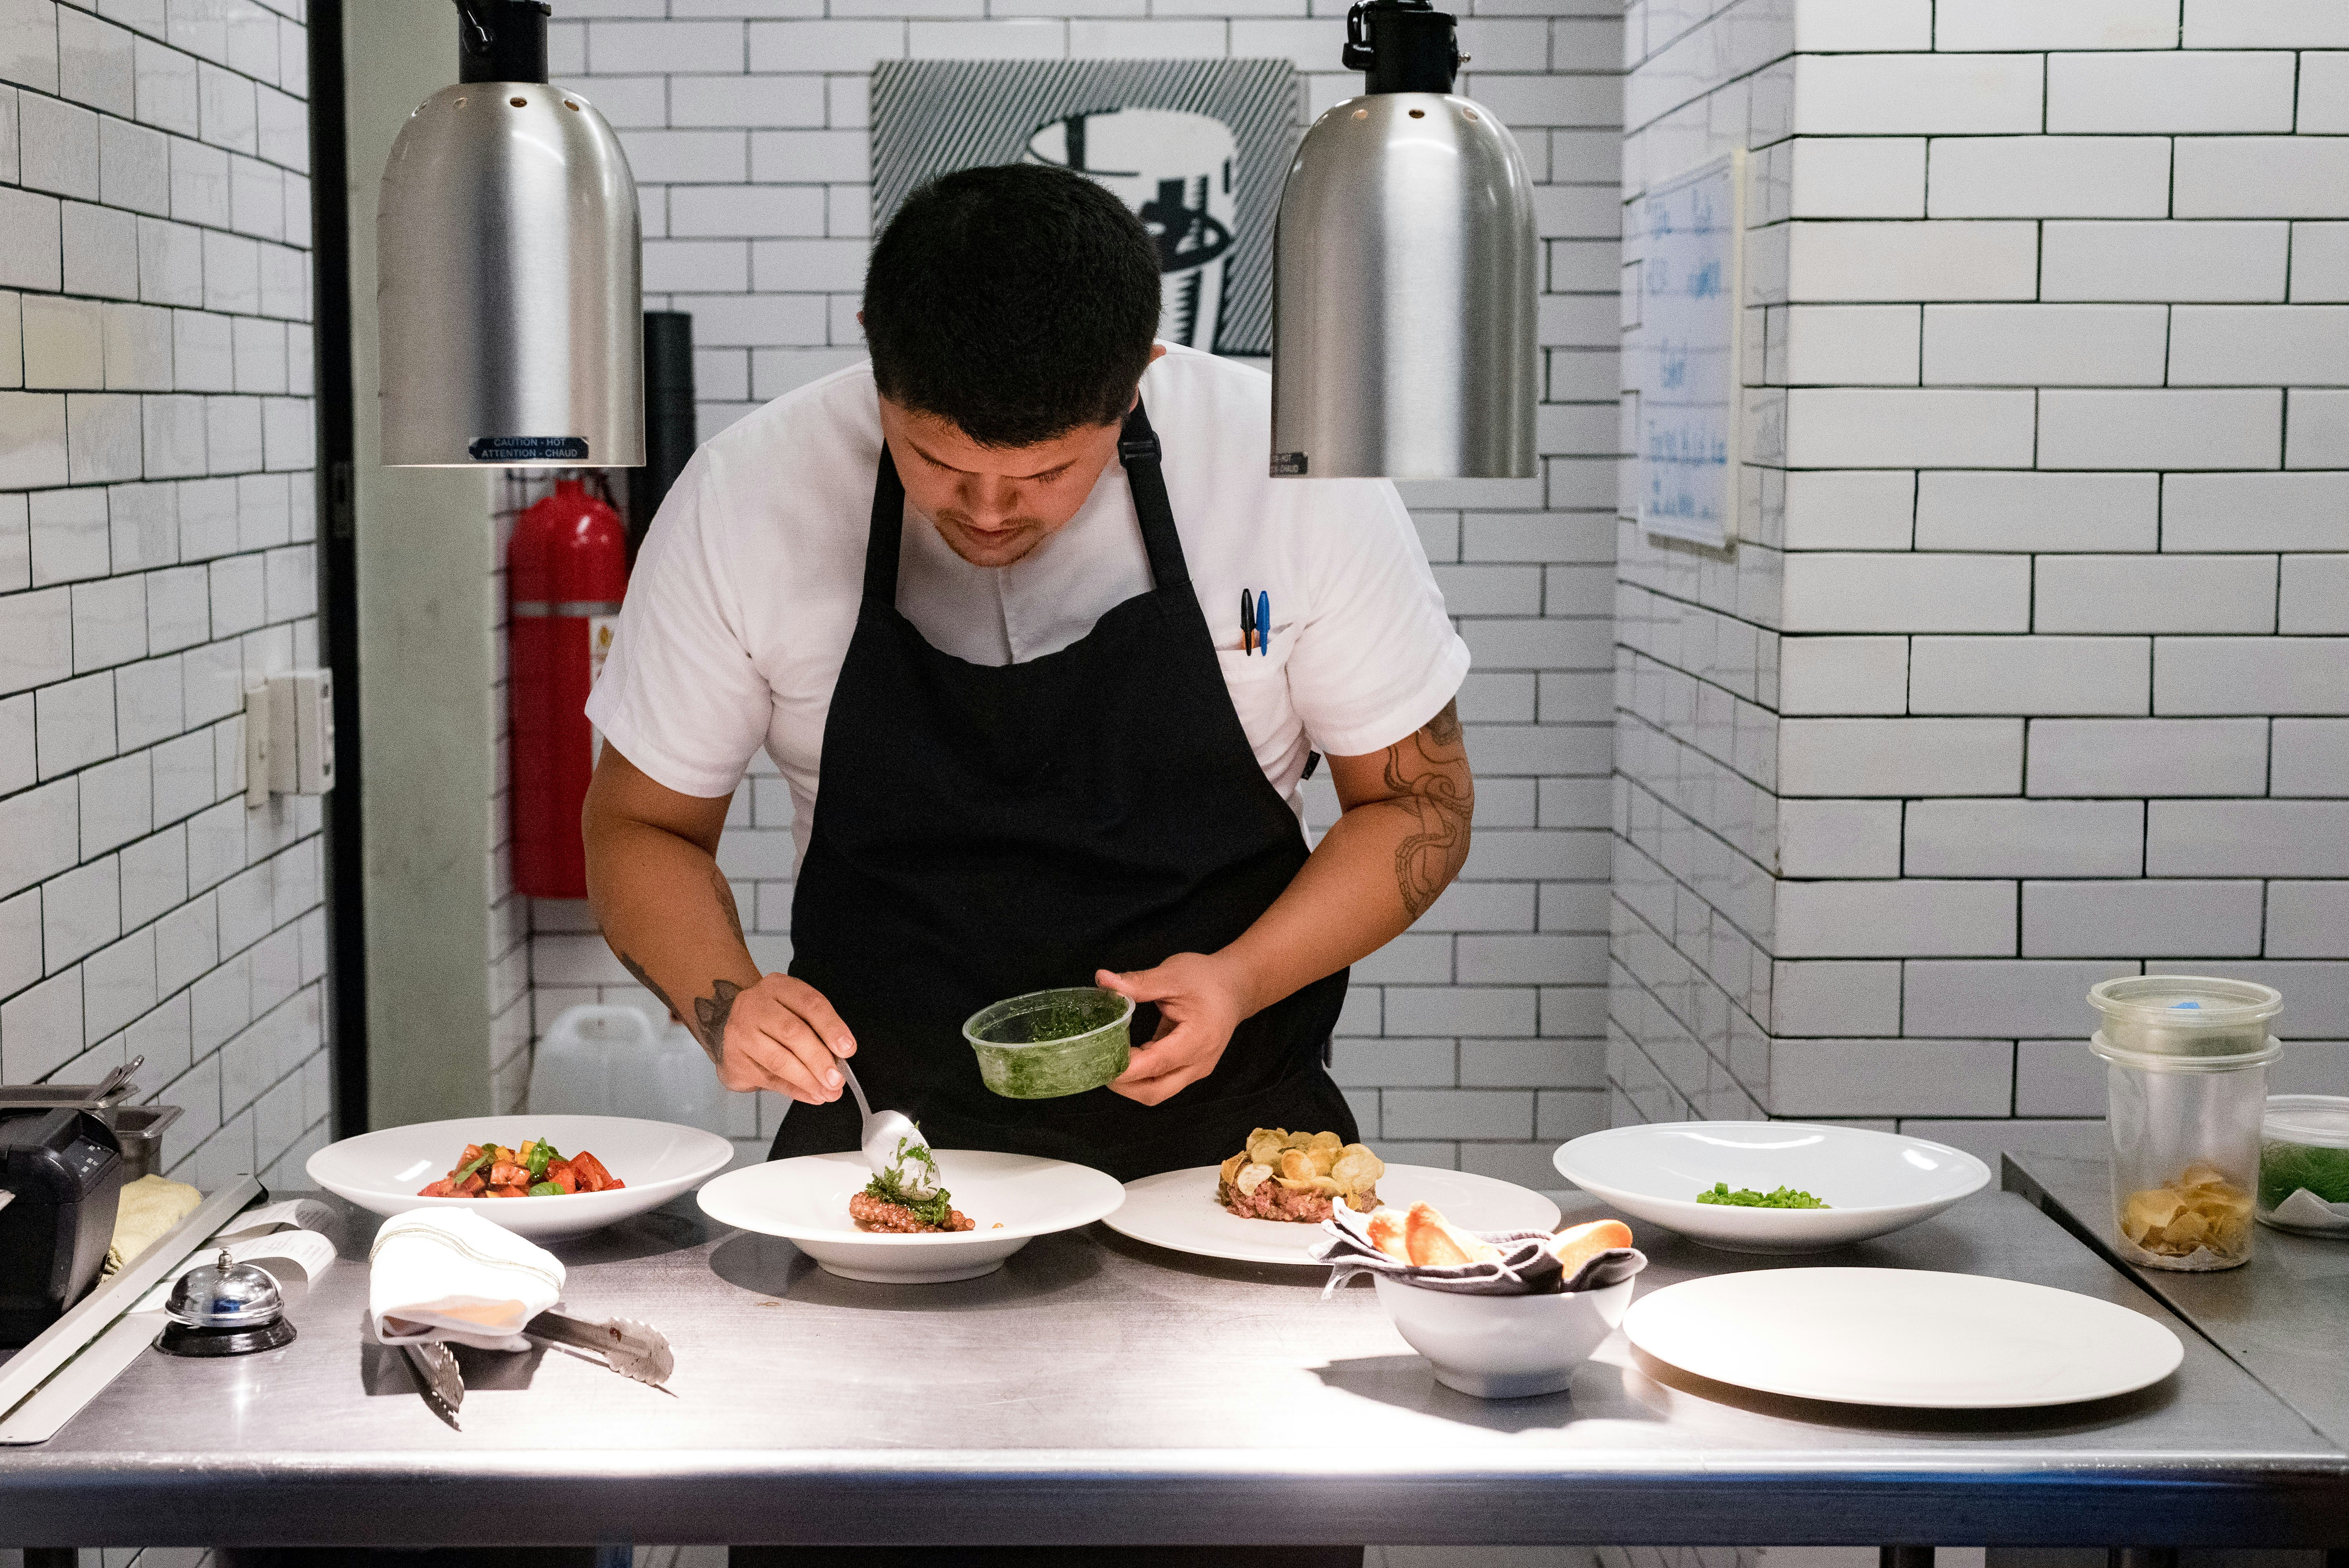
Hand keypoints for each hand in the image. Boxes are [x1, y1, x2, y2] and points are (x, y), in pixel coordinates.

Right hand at [712, 973, 856, 1104]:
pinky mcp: (733, 1059)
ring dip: (807, 1080)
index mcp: (778, 987)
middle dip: (819, 1059)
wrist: (725, 1024)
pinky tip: (811, 1095)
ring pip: (778, 1059)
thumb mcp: (795, 1011)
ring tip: (827, 1092)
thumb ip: (817, 1030)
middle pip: (793, 1032)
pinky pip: (768, 1079)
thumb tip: (841, 1059)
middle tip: (837, 1079)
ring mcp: (739, 1032)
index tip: (848, 1049)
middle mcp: (754, 1005)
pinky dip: (794, 1090)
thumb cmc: (772, 1018)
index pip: (810, 1003)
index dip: (831, 1027)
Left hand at [1095, 953, 1250, 1105]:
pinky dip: (1140, 1075)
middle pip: (1154, 1092)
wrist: (1235, 987)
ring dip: (1129, 1082)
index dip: (1125, 1067)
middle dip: (1122, 1084)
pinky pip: (1160, 1082)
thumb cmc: (1207, 979)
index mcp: (1198, 1040)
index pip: (1157, 1064)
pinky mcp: (1189, 1069)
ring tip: (1107, 1058)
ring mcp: (1195, 1070)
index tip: (1098, 1056)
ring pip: (1156, 1092)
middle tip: (1097, 1062)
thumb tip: (1102, 979)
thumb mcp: (1172, 975)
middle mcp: (1199, 1063)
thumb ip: (1138, 982)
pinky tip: (1124, 1054)